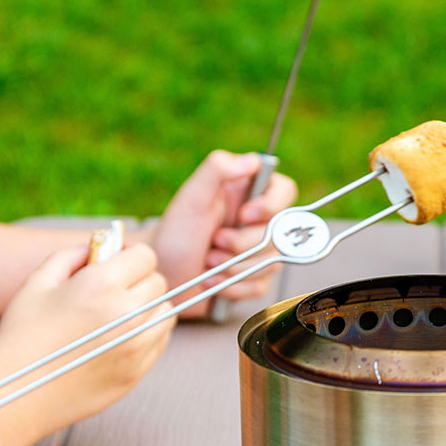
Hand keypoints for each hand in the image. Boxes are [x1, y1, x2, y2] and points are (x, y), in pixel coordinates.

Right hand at [0, 244, 174, 445]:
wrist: (15, 395)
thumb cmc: (22, 335)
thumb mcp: (37, 283)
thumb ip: (71, 255)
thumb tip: (98, 247)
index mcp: (102, 285)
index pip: (145, 256)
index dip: (131, 254)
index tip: (119, 261)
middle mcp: (127, 314)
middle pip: (158, 283)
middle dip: (139, 279)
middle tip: (115, 288)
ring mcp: (135, 346)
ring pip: (165, 312)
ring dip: (149, 307)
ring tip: (122, 312)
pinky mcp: (137, 372)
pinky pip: (160, 341)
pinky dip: (148, 333)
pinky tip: (121, 336)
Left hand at [147, 150, 297, 317]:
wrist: (161, 273)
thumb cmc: (174, 231)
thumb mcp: (191, 196)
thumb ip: (217, 168)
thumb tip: (253, 160)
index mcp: (248, 192)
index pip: (284, 190)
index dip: (271, 205)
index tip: (244, 216)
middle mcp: (258, 220)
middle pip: (280, 232)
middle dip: (243, 243)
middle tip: (214, 242)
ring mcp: (259, 251)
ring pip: (271, 262)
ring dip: (235, 267)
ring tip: (207, 262)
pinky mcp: (254, 277)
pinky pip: (260, 286)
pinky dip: (233, 286)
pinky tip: (212, 280)